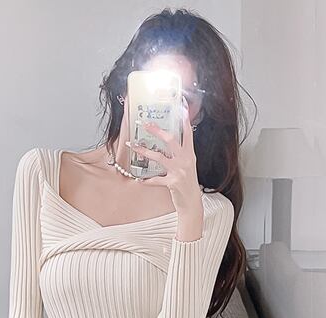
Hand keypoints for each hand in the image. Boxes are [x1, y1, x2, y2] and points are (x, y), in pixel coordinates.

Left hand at [125, 97, 202, 216]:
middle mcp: (185, 160)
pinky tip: (139, 180)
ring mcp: (179, 171)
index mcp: (190, 154)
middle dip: (156, 130)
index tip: (180, 106)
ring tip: (133, 146)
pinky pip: (155, 180)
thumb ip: (180, 154)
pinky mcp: (172, 183)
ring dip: (144, 151)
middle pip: (170, 140)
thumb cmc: (187, 184)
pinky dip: (146, 180)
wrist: (192, 203)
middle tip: (145, 123)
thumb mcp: (188, 166)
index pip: (188, 133)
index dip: (184, 119)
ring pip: (158, 157)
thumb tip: (170, 142)